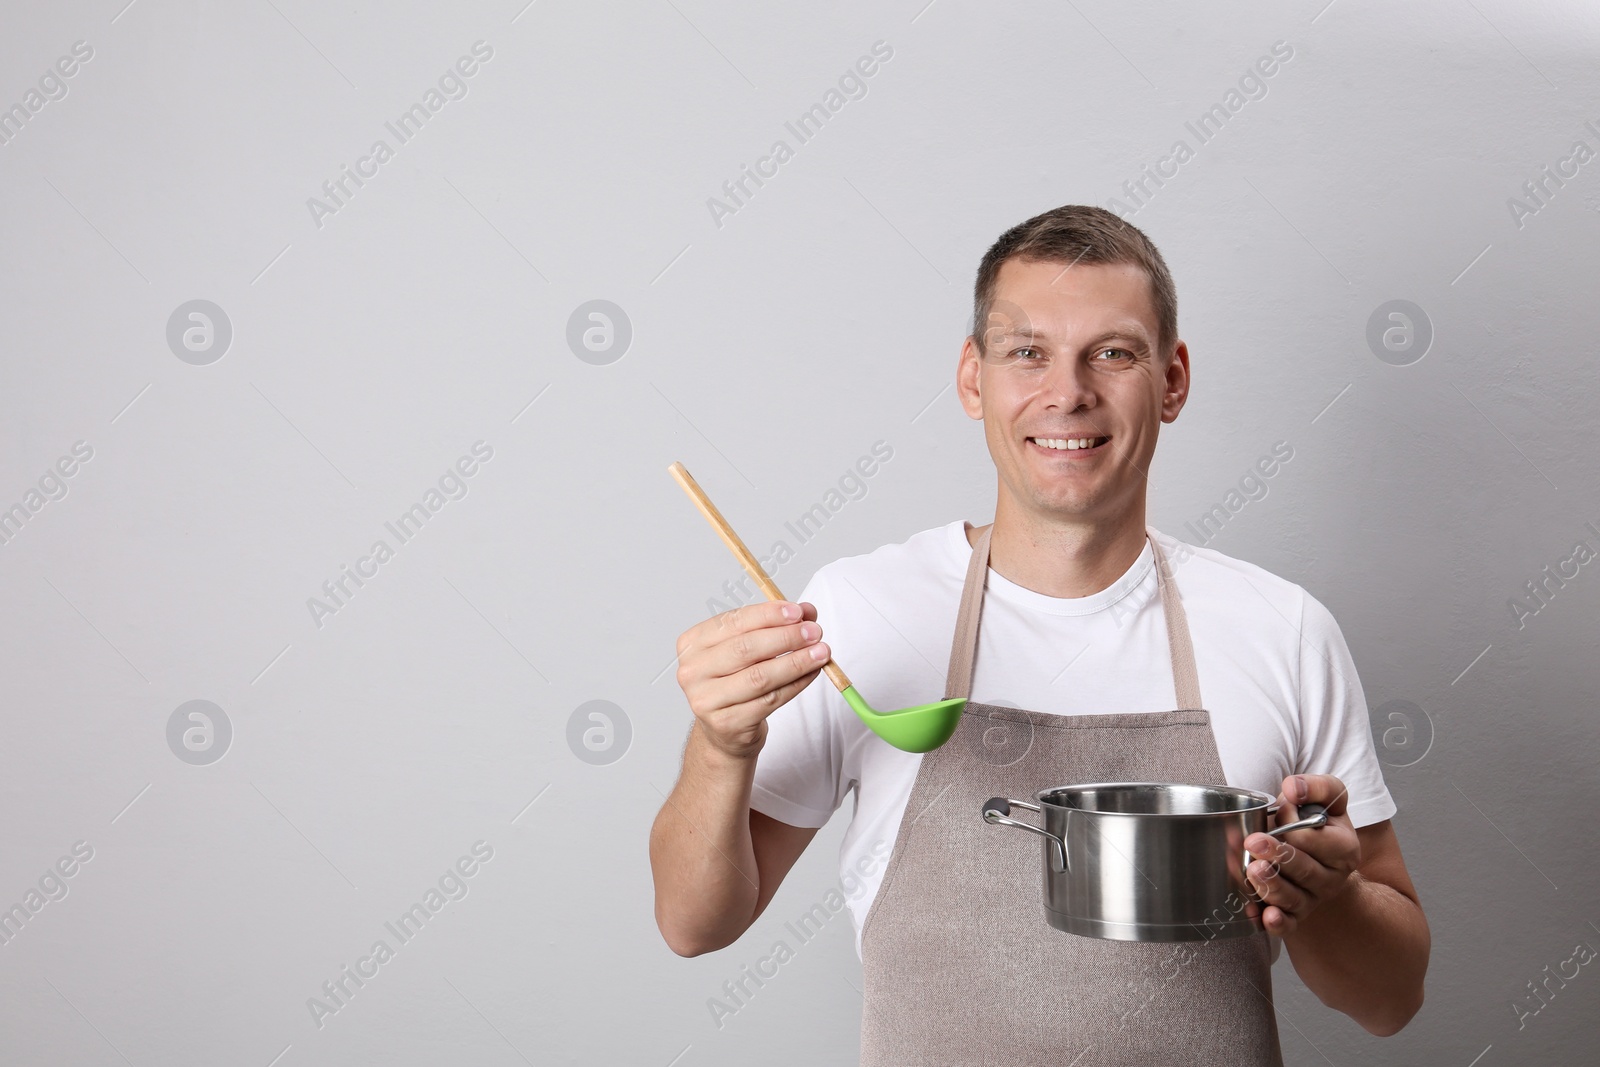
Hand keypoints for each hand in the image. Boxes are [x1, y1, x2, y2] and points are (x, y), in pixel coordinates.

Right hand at [674, 601, 829, 759]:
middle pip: (746, 648)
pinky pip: (770, 700)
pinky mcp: (727, 723)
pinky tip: (811, 673)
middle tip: (814, 631)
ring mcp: (707, 700)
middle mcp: (693, 671)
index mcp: (692, 644)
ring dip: (796, 662)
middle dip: (786, 637)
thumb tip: (807, 611)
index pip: (733, 622)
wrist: (724, 731)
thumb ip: (773, 626)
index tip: (798, 611)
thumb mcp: (748, 650)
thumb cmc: (734, 682)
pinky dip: (796, 684)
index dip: (768, 615)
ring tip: (821, 652)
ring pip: (760, 676)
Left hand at [1244, 774, 1360, 935]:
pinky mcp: (1294, 914)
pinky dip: (1274, 923)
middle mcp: (1332, 878)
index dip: (1296, 826)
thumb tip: (1293, 788)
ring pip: (1294, 899)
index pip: (1319, 842)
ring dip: (1272, 887)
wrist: (1314, 850)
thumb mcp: (1325, 798)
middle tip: (1254, 843)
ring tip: (1252, 871)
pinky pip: (1287, 924)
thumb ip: (1315, 787)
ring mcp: (1313, 899)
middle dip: (1280, 857)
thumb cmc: (1315, 821)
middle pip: (1306, 872)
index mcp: (1345, 849)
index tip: (1280, 812)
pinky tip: (1262, 917)